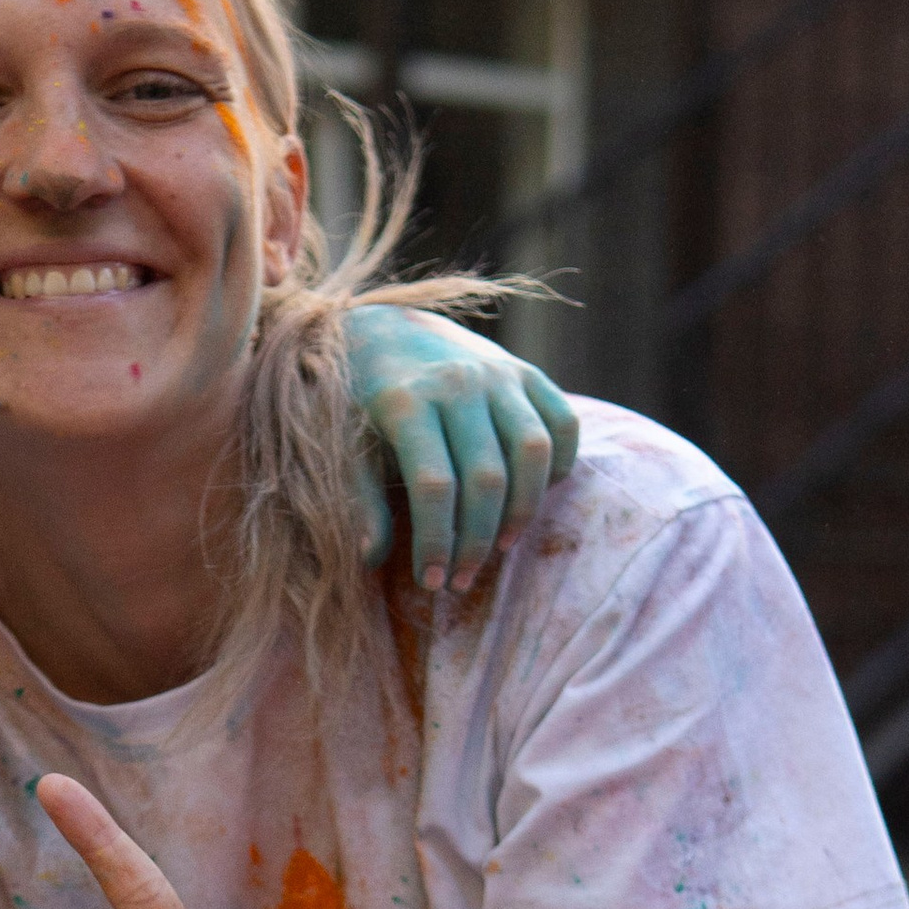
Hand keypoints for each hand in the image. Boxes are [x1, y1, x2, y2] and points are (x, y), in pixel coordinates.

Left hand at [341, 306, 577, 591]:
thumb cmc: (358, 400)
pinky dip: (559, 466)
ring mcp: (499, 374)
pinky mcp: (527, 372)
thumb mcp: (345, 443)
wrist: (384, 327)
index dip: (436, 541)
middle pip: (486, 477)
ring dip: (523, 511)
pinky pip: (562, 423)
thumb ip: (360, 497)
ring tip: (501, 548)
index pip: (434, 486)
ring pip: (533, 452)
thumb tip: (371, 557)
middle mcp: (459, 383)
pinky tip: (536, 498)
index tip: (432, 581)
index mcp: (407, 400)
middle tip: (463, 580)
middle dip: (476, 540)